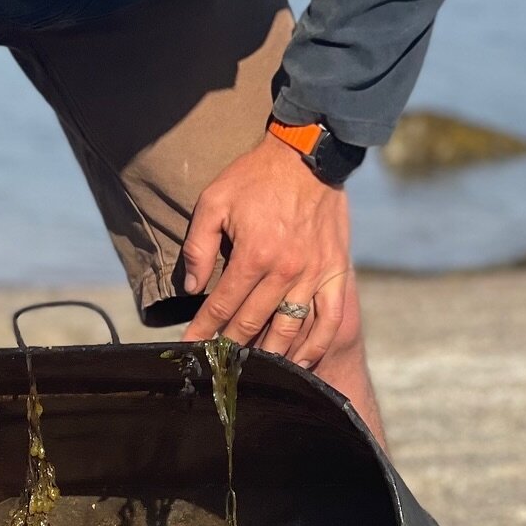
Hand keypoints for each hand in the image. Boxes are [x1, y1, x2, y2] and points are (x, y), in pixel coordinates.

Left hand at [181, 134, 354, 368]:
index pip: (221, 306)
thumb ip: (198, 246)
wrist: (310, 156)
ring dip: (268, 355)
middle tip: (217, 366)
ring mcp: (314, 274)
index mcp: (254, 255)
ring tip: (251, 370)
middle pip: (252, 324)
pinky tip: (299, 364)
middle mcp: (285, 271)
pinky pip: (328, 320)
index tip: (190, 350)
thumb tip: (192, 288)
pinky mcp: (336, 272)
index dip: (202, 332)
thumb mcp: (214, 201)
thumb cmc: (256, 177)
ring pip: (289, 330)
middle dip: (230, 348)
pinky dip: (315, 347)